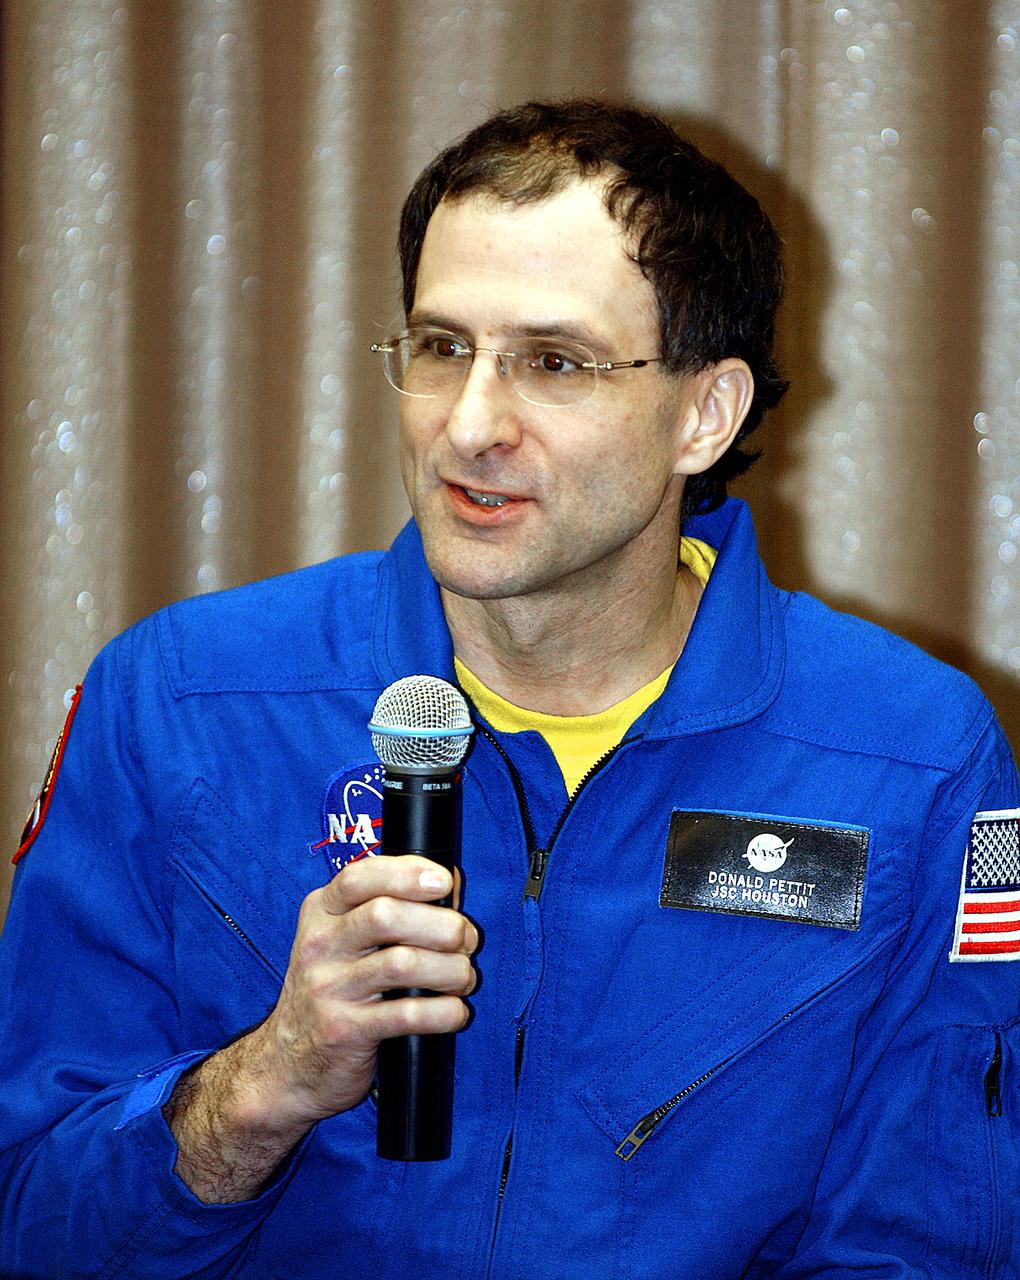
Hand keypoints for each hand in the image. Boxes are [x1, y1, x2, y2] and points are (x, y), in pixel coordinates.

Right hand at [257, 854, 477, 1124]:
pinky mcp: (344, 1031)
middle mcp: (320, 945)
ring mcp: (328, 988)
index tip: (444, 883)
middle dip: (441, 925)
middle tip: (465, 941)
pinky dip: (444, 1012)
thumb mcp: (344, 941)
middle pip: (386, 915)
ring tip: (463, 978)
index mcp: (321, 913)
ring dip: (450, 969)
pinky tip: (455, 1012)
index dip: (408, 873)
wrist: (287, 1064)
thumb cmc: (332, 991)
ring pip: (402, 963)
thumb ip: (390, 906)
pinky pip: (407, 1015)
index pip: (360, 877)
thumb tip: (451, 881)